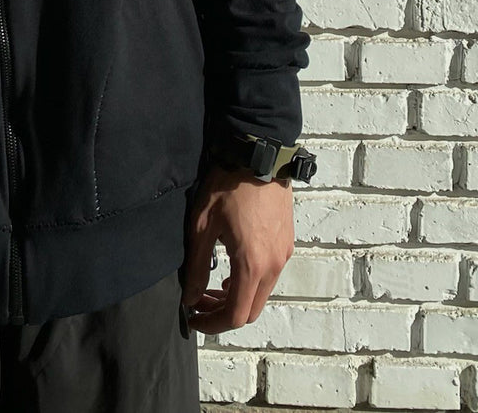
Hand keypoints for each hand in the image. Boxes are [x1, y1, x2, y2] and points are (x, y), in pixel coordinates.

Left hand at [180, 163, 294, 334]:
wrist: (259, 154)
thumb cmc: (228, 186)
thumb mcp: (203, 226)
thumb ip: (197, 266)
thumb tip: (191, 298)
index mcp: (252, 265)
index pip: (236, 316)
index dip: (212, 324)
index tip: (193, 317)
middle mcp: (273, 265)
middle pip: (251, 310)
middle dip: (223, 313)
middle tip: (199, 302)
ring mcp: (283, 254)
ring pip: (261, 293)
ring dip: (237, 297)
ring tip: (212, 286)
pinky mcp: (287, 242)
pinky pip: (270, 275)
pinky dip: (250, 282)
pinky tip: (232, 267)